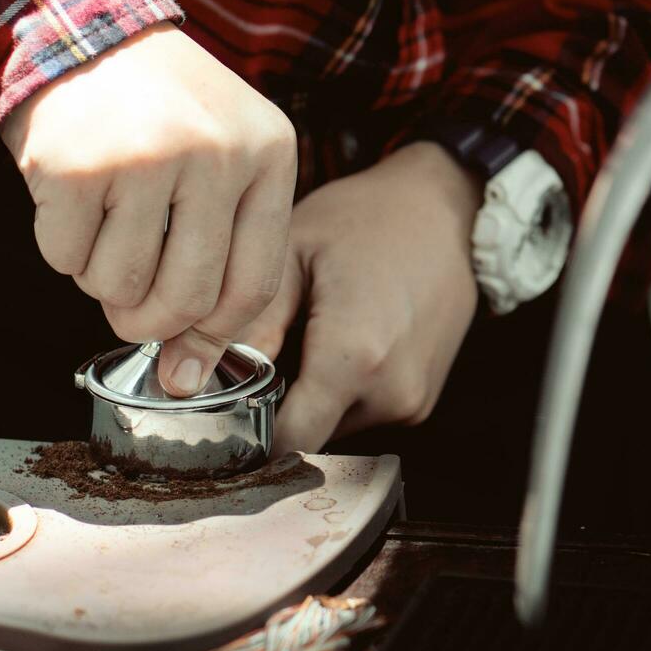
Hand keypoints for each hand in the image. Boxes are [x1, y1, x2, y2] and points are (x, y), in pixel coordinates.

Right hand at [0, 22, 295, 395]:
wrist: (78, 30)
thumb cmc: (154, 113)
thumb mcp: (215, 166)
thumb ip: (217, 263)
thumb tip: (186, 378)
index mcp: (268, 153)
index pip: (253, 286)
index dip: (212, 332)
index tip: (184, 347)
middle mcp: (215, 152)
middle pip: (185, 299)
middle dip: (146, 319)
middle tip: (126, 301)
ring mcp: (144, 157)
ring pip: (118, 286)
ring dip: (97, 274)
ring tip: (101, 219)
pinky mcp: (75, 165)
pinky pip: (64, 259)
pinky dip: (59, 245)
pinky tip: (69, 195)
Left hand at [239, 142, 482, 452]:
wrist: (446, 209)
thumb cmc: (364, 218)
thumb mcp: (291, 253)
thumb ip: (251, 325)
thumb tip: (204, 378)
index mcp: (354, 357)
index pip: (287, 440)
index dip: (248, 431)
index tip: (224, 406)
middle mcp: (390, 392)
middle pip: (308, 435)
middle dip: (277, 407)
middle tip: (267, 351)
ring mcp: (412, 402)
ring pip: (333, 426)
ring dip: (310, 398)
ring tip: (310, 336)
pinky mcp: (421, 400)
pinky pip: (362, 412)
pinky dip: (341, 390)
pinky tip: (339, 340)